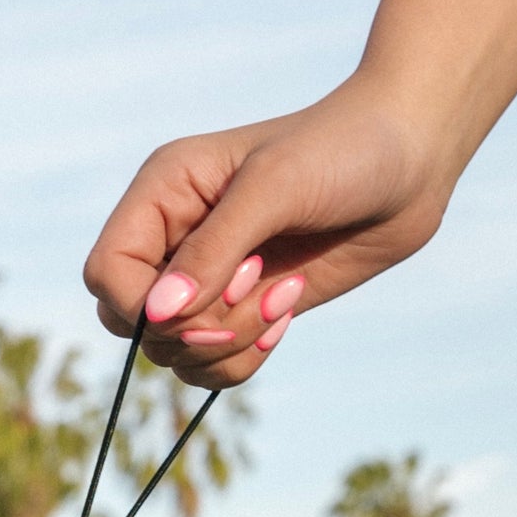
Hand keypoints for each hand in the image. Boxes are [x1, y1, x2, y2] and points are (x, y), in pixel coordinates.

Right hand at [83, 81, 455, 386]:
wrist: (410, 160)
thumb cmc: (342, 152)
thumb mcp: (274, 190)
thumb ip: (213, 252)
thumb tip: (158, 314)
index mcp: (163, 193)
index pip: (107, 274)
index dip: (142, 307)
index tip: (203, 307)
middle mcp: (177, 238)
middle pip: (132, 323)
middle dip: (191, 332)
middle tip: (254, 291)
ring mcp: (211, 277)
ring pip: (175, 352)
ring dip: (227, 347)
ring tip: (281, 297)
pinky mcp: (247, 307)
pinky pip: (215, 363)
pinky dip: (246, 358)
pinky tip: (286, 314)